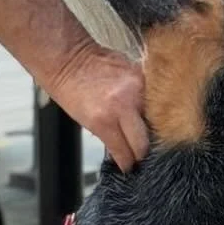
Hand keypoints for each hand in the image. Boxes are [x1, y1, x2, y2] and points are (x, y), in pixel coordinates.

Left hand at [44, 42, 147, 170]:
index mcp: (104, 120)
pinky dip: (148, 108)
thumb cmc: (70, 89)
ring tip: (141, 131)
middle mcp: (124, 104)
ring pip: (154, 120)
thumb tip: (124, 149)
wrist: (69, 58)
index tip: (130, 166)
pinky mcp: (142, 76)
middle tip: (138, 155)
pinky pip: (152, 100)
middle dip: (140, 152)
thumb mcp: (86, 122)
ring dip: (147, 128)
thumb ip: (110, 135)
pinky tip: (142, 111)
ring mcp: (136, 88)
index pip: (125, 152)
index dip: (128, 163)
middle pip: (144, 142)